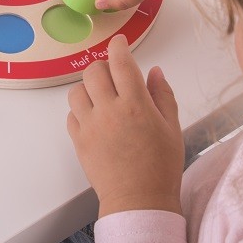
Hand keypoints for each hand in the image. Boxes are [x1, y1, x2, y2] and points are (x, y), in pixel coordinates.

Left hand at [67, 34, 183, 217]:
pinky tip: (94, 117)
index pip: (122, 63)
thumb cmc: (160, 166)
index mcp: (136, 104)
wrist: (139, 200)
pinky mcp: (78, 140)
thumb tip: (155, 71)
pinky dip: (80, 110)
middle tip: (113, 74)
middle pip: (94, 71)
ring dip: (88, 87)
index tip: (119, 42)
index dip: (119, 47)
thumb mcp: (171, 127)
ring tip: (101, 97)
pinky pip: (71, 114)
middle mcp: (110, 110)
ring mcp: (90, 125)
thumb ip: (162, 95)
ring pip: (77, 90)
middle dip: (103, 66)